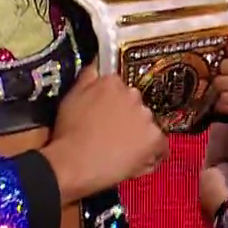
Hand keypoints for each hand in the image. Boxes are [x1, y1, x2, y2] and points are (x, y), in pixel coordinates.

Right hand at [42, 67, 168, 201]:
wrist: (73, 163)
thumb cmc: (67, 132)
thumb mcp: (70, 96)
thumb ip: (87, 77)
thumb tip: (98, 63)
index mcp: (112, 82)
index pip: (120, 88)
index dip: (114, 103)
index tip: (107, 115)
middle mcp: (133, 95)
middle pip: (135, 105)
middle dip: (127, 117)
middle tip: (113, 134)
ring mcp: (146, 116)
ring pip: (147, 125)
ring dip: (139, 134)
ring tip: (123, 151)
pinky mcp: (155, 138)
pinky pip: (160, 146)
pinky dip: (153, 154)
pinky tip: (139, 161)